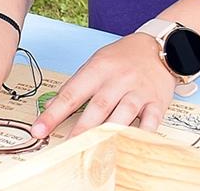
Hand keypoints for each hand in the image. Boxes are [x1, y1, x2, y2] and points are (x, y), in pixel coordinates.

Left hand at [30, 33, 175, 137]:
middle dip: (79, 129)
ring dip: (107, 134)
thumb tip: (52, 107)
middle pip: (97, 107)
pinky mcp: (156, 103)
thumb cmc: (123, 58)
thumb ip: (78, 85)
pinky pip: (150, 121)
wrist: (160, 48)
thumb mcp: (97, 63)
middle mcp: (118, 80)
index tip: (39, 129)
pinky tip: (130, 146)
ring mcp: (138, 91)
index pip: (71, 93)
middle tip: (65, 147)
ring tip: (93, 151)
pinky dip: (141, 135)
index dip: (53, 113)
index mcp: (98, 69)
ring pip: (122, 115)